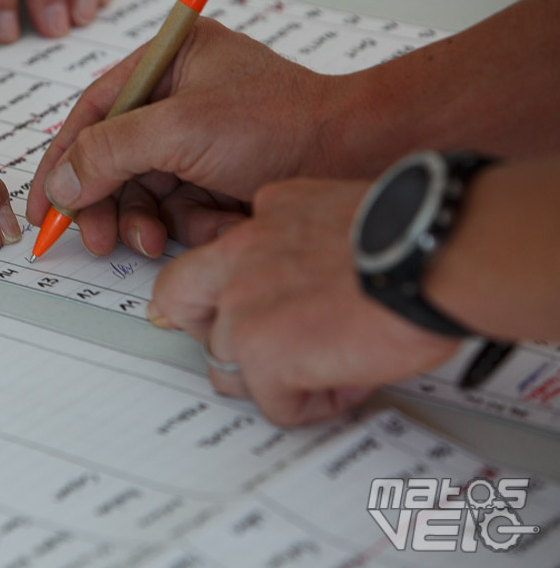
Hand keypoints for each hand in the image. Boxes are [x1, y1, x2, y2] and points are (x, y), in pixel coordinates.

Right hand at [26, 17, 337, 255]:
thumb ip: (110, 151)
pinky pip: (179, 210)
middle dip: (104, 203)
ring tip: (155, 243)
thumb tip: (59, 182)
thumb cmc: (280, 123)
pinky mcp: (217, 177)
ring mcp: (197, 140)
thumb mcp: (182, 129)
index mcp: (167, 60)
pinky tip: (218, 226)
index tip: (42, 205)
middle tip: (94, 239)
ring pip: (142, 192)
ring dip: (145, 222)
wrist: (357, 158)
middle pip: (112, 158)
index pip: (93, 111)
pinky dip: (191, 226)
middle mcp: (178, 97)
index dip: (61, 160)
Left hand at [147, 178, 460, 425]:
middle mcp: (239, 258)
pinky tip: (348, 382)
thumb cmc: (413, 233)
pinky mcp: (264, 353)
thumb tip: (303, 278)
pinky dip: (309, 404)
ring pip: (227, 364)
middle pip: (178, 305)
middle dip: (210, 334)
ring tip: (334, 368)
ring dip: (276, 378)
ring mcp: (244, 306)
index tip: (219, 310)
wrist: (437, 253)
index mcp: (260, 220)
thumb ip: (299, 239)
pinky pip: (273, 402)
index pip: (207, 260)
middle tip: (255, 354)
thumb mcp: (336, 212)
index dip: (211, 294)